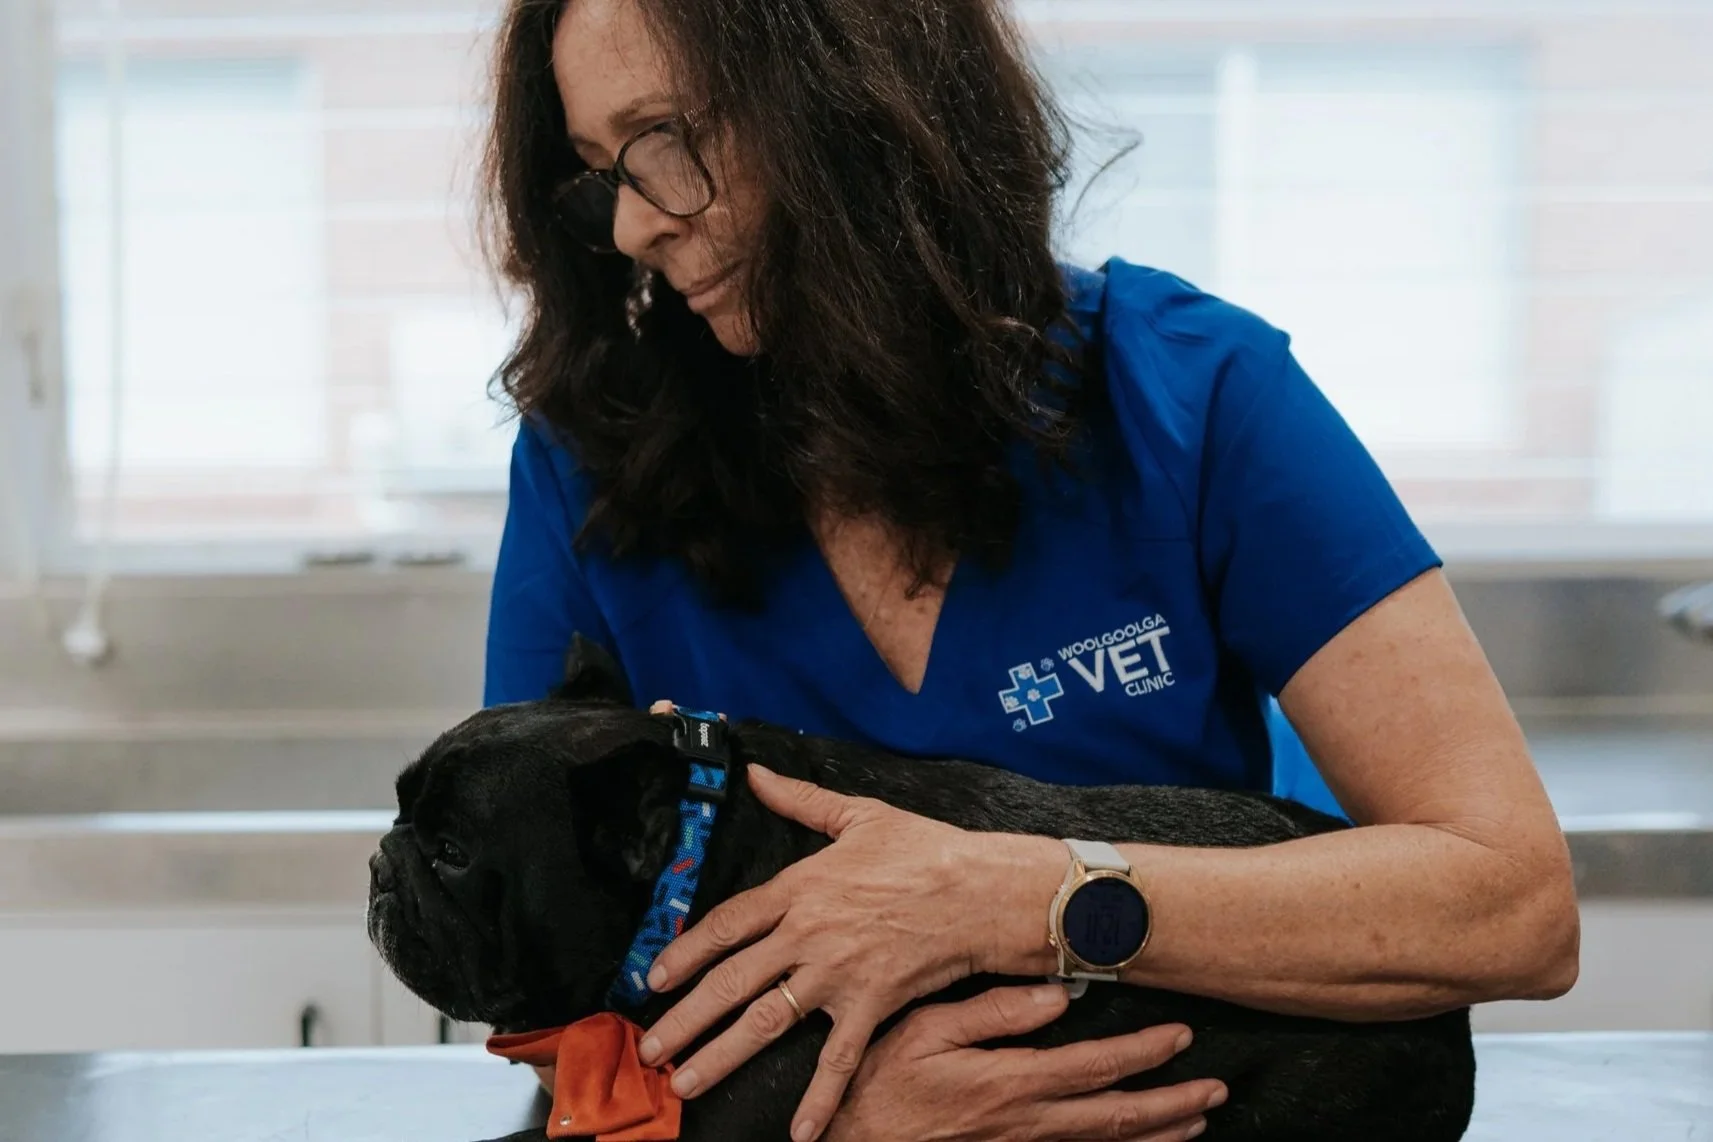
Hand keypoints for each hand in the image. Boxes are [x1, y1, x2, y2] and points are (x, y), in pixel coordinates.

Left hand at [639, 765, 1054, 1140]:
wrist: (981, 889)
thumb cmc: (925, 850)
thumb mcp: (858, 815)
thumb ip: (799, 798)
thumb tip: (756, 772)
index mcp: (799, 887)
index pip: (726, 924)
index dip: (686, 953)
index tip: (655, 978)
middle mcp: (808, 933)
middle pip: (731, 980)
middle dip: (686, 1017)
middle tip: (651, 1047)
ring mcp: (837, 973)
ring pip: (766, 1019)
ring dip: (722, 1054)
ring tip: (687, 1081)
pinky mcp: (872, 1004)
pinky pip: (839, 1058)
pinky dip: (819, 1096)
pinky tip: (800, 1129)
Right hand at [825, 985, 1224, 1141]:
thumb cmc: (880, 1084)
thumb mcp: (924, 1031)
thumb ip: (993, 1013)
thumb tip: (1057, 997)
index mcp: (1010, 1084)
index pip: (1096, 1068)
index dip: (1145, 1053)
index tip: (1180, 1036)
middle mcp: (1025, 1126)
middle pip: (1117, 1118)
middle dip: (1173, 1102)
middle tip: (1214, 1089)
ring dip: (1157, 1136)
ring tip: (1195, 1121)